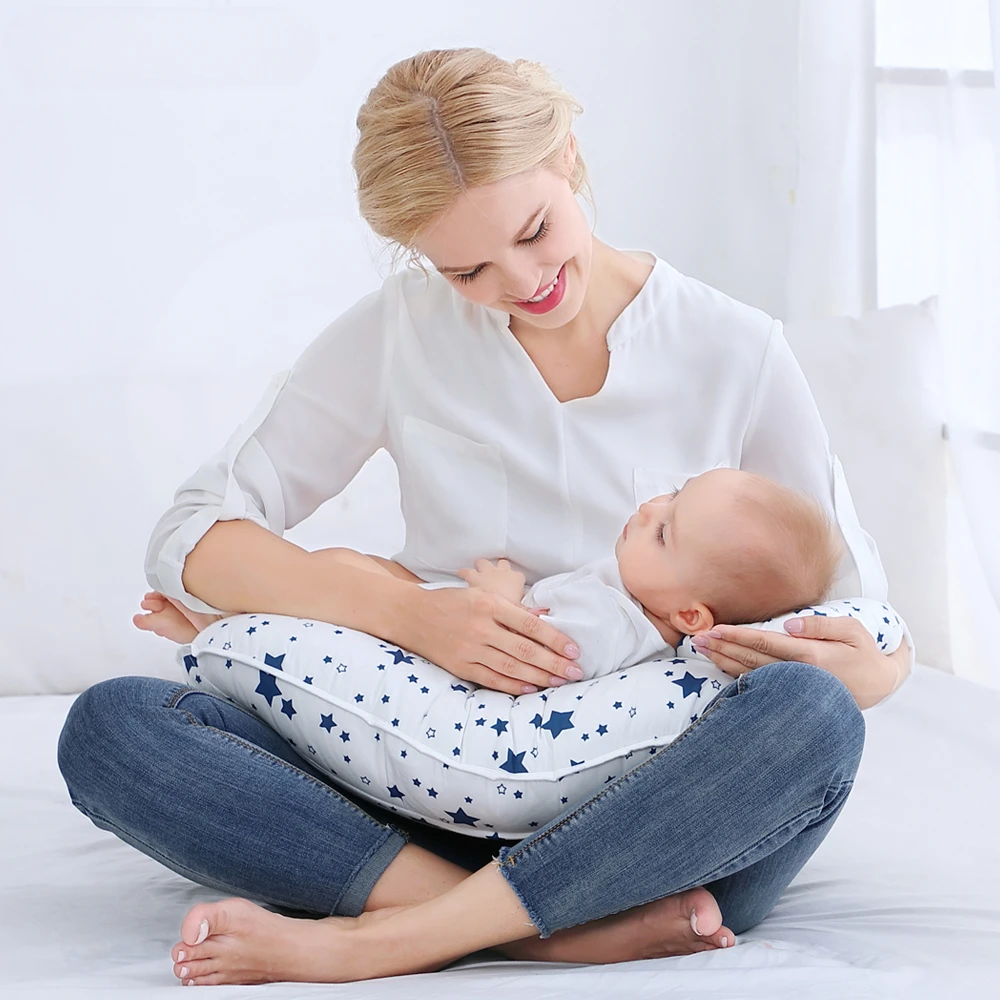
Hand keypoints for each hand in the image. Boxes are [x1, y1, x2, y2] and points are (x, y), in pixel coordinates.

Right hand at [406, 585, 582, 695]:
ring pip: (512, 668)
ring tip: (560, 682)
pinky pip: (491, 680)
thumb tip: (544, 617)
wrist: (410, 616)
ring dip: (540, 677)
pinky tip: (532, 689)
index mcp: (488, 605)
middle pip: (525, 650)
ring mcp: (469, 649)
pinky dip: (513, 686)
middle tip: (576, 672)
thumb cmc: (451, 602)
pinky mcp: (459, 667)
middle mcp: (480, 628)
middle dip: (554, 663)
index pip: (530, 625)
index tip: (574, 649)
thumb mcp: (481, 594)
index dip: (555, 639)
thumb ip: (511, 609)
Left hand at [456, 558, 525, 604]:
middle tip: (496, 574)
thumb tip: (524, 616)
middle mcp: (502, 572)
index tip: (513, 584)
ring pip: (484, 562)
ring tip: (478, 570)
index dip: (515, 579)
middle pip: (502, 564)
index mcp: (516, 579)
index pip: (519, 576)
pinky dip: (463, 572)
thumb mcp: (520, 610)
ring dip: (480, 566)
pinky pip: (466, 571)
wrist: (493, 609)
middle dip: (498, 568)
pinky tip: (461, 574)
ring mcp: (488, 573)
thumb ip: (522, 610)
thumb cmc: (508, 610)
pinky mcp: (473, 576)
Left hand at [691, 615, 908, 709]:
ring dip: (724, 661)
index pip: (765, 644)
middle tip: (697, 638)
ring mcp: (793, 688)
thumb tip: (789, 626)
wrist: (879, 685)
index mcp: (810, 657)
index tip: (715, 630)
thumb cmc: (864, 653)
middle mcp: (796, 675)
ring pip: (750, 674)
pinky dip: (737, 676)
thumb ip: (819, 625)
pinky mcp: (791, 694)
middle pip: (750, 660)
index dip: (737, 637)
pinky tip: (722, 666)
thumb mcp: (852, 630)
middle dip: (722, 648)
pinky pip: (758, 685)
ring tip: (703, 650)